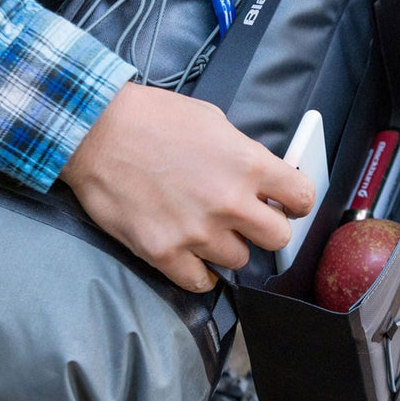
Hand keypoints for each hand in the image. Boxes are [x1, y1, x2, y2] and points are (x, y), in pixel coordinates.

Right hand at [60, 82, 314, 291]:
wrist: (96, 131)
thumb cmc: (153, 118)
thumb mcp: (213, 121)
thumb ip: (244, 155)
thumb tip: (262, 179)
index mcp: (248, 164)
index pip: (302, 198)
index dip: (295, 202)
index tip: (284, 203)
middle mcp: (229, 203)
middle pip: (278, 238)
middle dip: (265, 228)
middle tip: (244, 219)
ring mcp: (197, 232)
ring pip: (238, 260)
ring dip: (226, 246)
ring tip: (203, 227)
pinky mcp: (164, 252)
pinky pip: (200, 282)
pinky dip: (197, 271)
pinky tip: (188, 252)